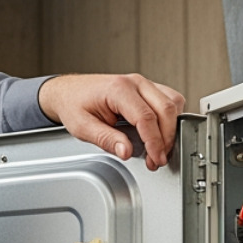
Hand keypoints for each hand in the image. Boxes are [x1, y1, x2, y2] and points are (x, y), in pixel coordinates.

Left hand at [37, 73, 185, 169]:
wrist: (69, 91)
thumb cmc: (74, 104)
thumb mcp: (82, 127)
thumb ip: (106, 139)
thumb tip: (126, 151)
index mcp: (118, 89)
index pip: (146, 117)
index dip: (154, 142)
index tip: (155, 159)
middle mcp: (134, 82)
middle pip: (166, 109)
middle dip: (166, 139)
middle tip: (157, 160)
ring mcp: (143, 83)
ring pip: (173, 102)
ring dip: (171, 128)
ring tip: (159, 149)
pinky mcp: (147, 88)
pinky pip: (169, 100)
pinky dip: (170, 118)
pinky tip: (160, 133)